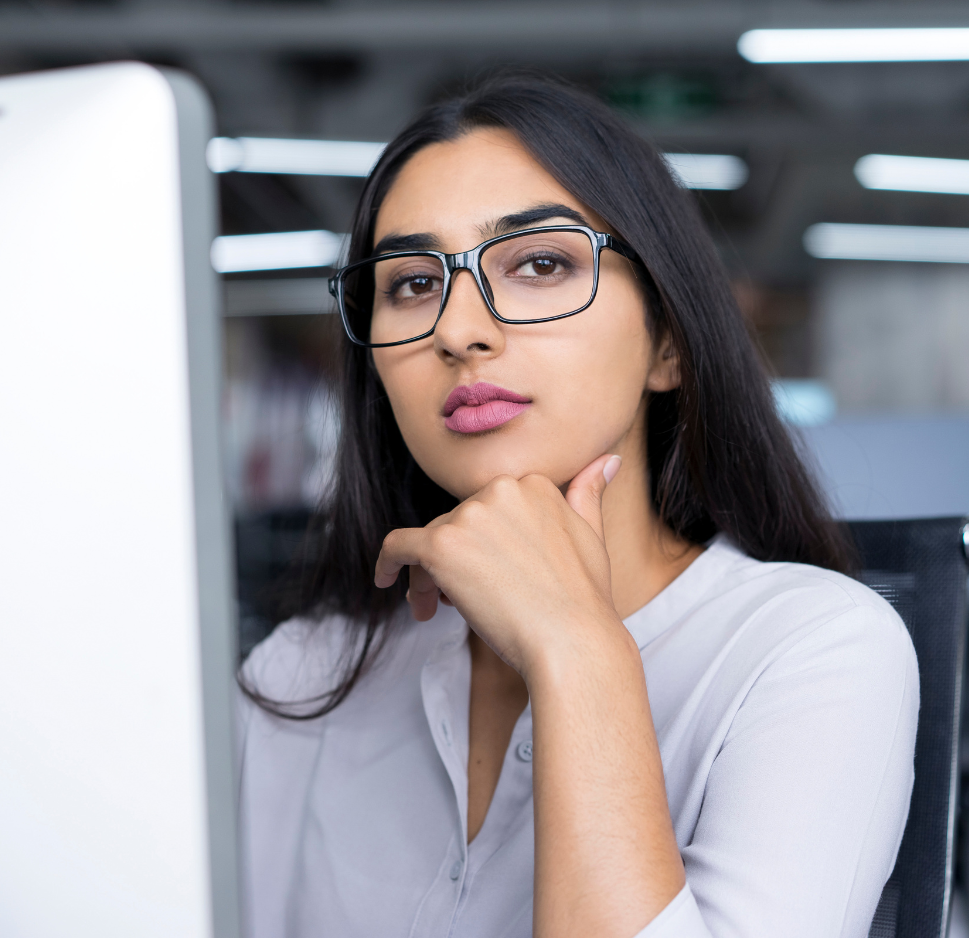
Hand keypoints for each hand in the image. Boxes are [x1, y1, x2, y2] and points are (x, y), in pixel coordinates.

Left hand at [374, 453, 623, 675]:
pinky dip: (387, 563)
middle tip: (451, 603)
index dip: (480, 544)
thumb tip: (606, 460)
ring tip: (434, 611)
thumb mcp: (592, 536)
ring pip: (430, 541)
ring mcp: (470, 516)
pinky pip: (398, 545)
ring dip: (429, 575)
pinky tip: (383, 580)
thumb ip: (588, 493)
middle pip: (456, 524)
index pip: (487, 509)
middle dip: (452, 562)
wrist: (573, 643)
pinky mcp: (442, 545)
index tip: (484, 574)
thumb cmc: (584, 600)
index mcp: (533, 484)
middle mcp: (500, 489)